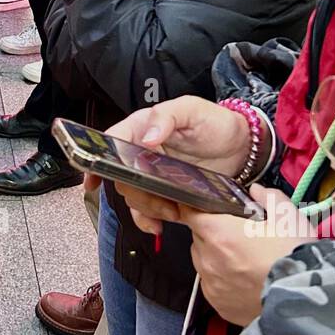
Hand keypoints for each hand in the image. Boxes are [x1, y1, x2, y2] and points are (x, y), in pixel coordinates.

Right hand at [104, 98, 252, 230]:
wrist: (241, 148)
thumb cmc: (215, 122)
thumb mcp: (192, 110)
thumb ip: (167, 116)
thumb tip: (147, 136)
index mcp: (142, 127)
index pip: (111, 141)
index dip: (97, 159)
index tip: (93, 177)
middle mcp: (141, 152)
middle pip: (120, 175)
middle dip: (136, 190)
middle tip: (159, 196)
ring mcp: (152, 174)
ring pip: (132, 195)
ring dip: (147, 208)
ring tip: (171, 210)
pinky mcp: (164, 193)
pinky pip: (145, 210)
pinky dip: (148, 221)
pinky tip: (158, 225)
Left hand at [177, 187, 312, 326]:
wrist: (304, 301)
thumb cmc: (294, 256)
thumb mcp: (289, 217)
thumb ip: (269, 197)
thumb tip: (256, 191)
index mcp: (219, 233)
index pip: (190, 212)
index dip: (198, 207)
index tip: (210, 207)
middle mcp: (208, 260)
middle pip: (198, 237)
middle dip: (213, 232)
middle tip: (240, 235)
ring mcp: (211, 285)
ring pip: (203, 261)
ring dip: (215, 256)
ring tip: (244, 259)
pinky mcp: (218, 304)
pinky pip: (211, 285)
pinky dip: (222, 279)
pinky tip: (245, 279)